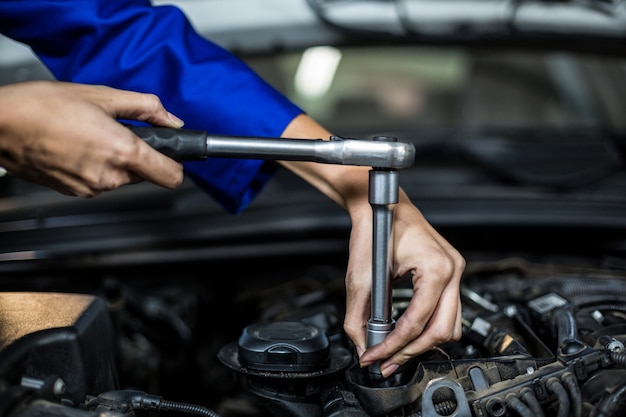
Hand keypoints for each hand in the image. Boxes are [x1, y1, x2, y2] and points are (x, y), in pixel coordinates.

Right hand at [0, 80, 184, 196]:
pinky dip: (95, 166)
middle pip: (144, 174)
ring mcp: (90, 188)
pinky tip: (77, 146)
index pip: (171, 176)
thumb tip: (172, 120)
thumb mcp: (103, 95)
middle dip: (137, 154)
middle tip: (115, 130)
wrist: (0, 123)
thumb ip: (147, 108)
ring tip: (89, 135)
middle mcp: (109, 176)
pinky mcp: (74, 192)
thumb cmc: (43, 106)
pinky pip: (99, 181)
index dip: (176, 163)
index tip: (174, 155)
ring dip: (114, 160)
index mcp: (122, 152)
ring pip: (121, 178)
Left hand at [279, 114, 464, 376]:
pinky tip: (406, 334)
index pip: (418, 322)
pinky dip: (426, 327)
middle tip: (386, 363)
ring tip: (396, 353)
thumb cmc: (375, 228)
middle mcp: (453, 271)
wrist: (379, 205)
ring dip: (422, 343)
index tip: (375, 357)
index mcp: (436, 268)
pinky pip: (445, 311)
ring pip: (449, 325)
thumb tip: (362, 345)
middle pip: (442, 331)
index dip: (395, 346)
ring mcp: (454, 272)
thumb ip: (357, 316)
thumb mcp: (360, 277)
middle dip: (412, 351)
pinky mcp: (447, 274)